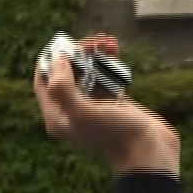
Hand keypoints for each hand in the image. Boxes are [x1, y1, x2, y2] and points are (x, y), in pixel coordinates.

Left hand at [34, 35, 178, 175]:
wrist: (149, 151)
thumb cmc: (116, 135)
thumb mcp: (83, 112)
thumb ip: (63, 88)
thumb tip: (58, 61)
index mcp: (57, 117)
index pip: (43, 81)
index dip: (51, 60)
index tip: (68, 45)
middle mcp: (70, 112)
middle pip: (66, 73)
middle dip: (79, 53)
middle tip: (96, 41)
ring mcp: (91, 107)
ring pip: (87, 72)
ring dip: (95, 54)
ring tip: (110, 43)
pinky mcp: (111, 102)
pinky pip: (103, 76)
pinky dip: (108, 62)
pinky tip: (116, 52)